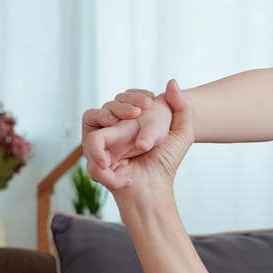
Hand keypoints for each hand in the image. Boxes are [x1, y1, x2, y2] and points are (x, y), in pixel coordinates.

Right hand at [83, 80, 194, 195]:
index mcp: (129, 122)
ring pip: (90, 118)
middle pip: (106, 105)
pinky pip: (91, 147)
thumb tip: (172, 82)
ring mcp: (102, 142)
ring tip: (124, 133)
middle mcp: (113, 130)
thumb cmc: (166, 164)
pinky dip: (106, 160)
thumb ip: (182, 107)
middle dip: (120, 105)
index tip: (150, 99)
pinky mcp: (94, 158)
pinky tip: (126, 171)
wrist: (155, 190)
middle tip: (138, 113)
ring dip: (106, 117)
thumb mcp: (182, 134)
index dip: (132, 96)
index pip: (122, 99)